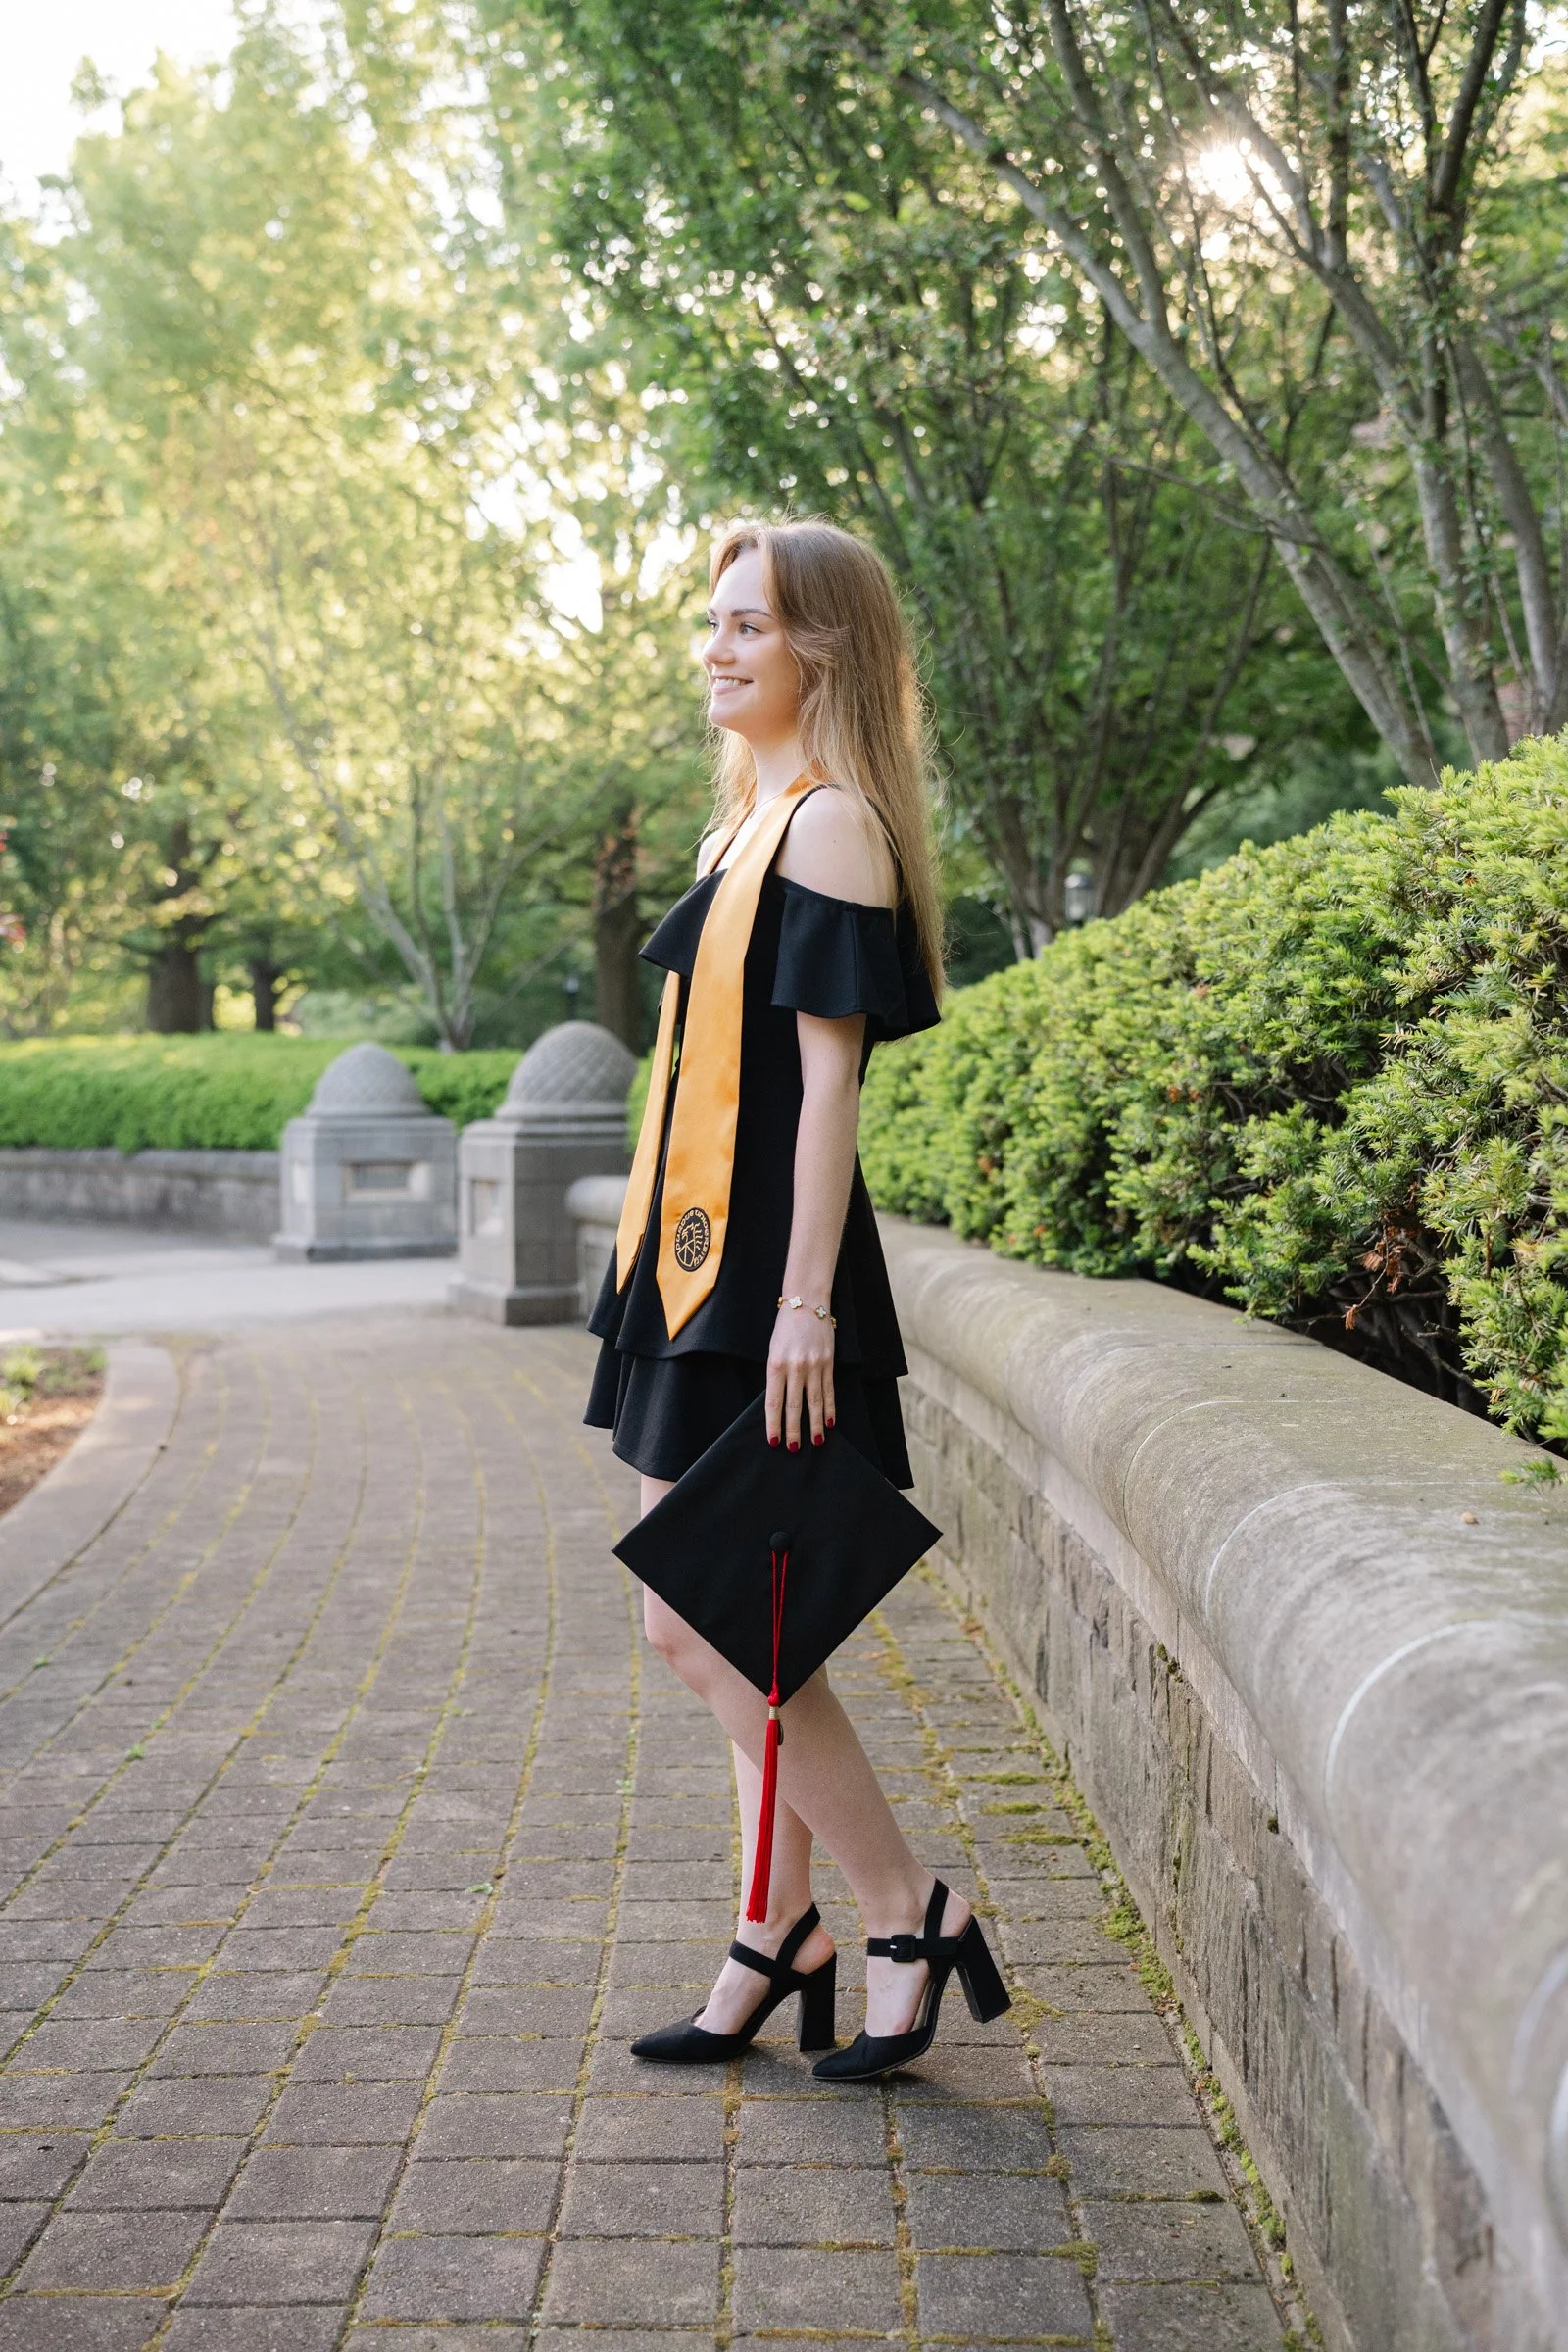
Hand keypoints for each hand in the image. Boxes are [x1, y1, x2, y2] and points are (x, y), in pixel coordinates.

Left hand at [765, 1301, 836, 1452]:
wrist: (806, 1303)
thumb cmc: (785, 1328)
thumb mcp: (773, 1351)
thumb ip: (776, 1376)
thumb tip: (779, 1405)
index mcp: (776, 1365)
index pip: (773, 1402)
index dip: (774, 1424)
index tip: (774, 1441)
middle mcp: (795, 1367)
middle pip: (794, 1406)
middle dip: (794, 1430)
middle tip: (793, 1449)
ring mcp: (814, 1366)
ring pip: (815, 1402)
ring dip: (815, 1425)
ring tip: (816, 1443)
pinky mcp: (828, 1363)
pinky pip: (829, 1391)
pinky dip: (830, 1408)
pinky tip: (830, 1423)